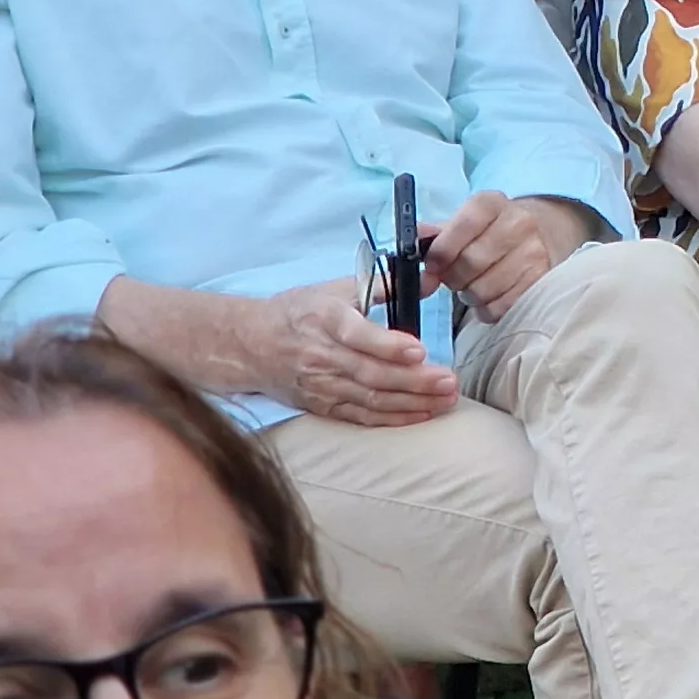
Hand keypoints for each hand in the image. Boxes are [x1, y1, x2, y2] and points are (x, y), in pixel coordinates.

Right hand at [265, 277, 458, 425]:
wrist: (249, 345)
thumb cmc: (298, 312)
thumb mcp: (335, 288)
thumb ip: (383, 285)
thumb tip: (430, 279)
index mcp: (325, 319)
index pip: (357, 334)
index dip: (388, 345)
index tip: (419, 351)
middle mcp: (321, 355)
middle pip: (371, 373)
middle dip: (414, 381)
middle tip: (449, 382)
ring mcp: (320, 385)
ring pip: (370, 398)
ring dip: (411, 403)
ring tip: (445, 400)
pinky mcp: (321, 406)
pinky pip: (360, 416)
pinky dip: (391, 418)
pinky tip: (420, 415)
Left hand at [421, 192, 595, 323]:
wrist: (540, 234)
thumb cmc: (488, 233)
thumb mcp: (461, 223)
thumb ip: (432, 234)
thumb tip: (408, 245)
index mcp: (492, 203)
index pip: (464, 225)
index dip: (442, 250)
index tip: (433, 264)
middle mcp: (519, 222)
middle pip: (471, 262)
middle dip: (453, 277)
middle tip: (453, 278)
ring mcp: (534, 251)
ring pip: (484, 288)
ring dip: (469, 295)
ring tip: (472, 286)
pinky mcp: (541, 279)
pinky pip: (500, 306)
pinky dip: (486, 309)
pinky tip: (489, 296)